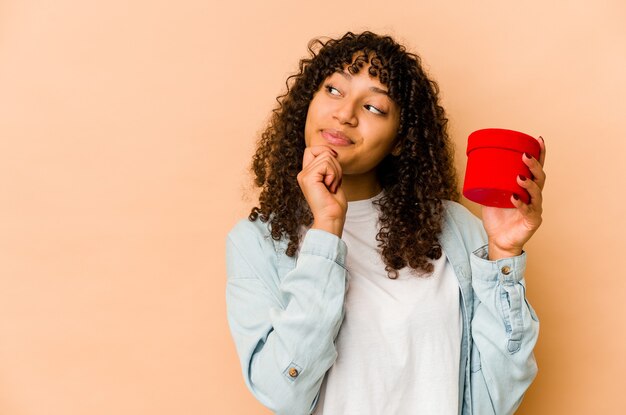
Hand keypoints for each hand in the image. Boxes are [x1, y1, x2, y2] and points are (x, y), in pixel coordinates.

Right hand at [297, 145, 346, 235]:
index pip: (312, 150)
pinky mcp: (308, 178)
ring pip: (326, 156)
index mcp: (307, 174)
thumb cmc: (334, 204)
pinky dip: (333, 174)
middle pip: (322, 151)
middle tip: (334, 181)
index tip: (334, 165)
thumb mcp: (332, 179)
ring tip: (332, 186)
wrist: (331, 217)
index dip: (325, 151)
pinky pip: (326, 164)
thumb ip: (329, 166)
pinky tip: (330, 187)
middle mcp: (303, 174)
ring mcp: (304, 175)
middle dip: (335, 164)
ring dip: (336, 171)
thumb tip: (333, 152)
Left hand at [481, 136, 546, 259]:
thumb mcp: (490, 195)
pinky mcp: (532, 221)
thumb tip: (474, 166)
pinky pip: (528, 211)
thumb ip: (487, 183)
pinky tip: (514, 198)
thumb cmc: (497, 218)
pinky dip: (521, 204)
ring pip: (537, 193)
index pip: (536, 169)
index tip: (538, 140)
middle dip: (534, 165)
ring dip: (529, 184)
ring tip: (519, 177)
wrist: (498, 240)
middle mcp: (535, 197)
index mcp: (527, 188)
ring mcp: (535, 209)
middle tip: (525, 156)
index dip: (540, 154)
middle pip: (540, 177)